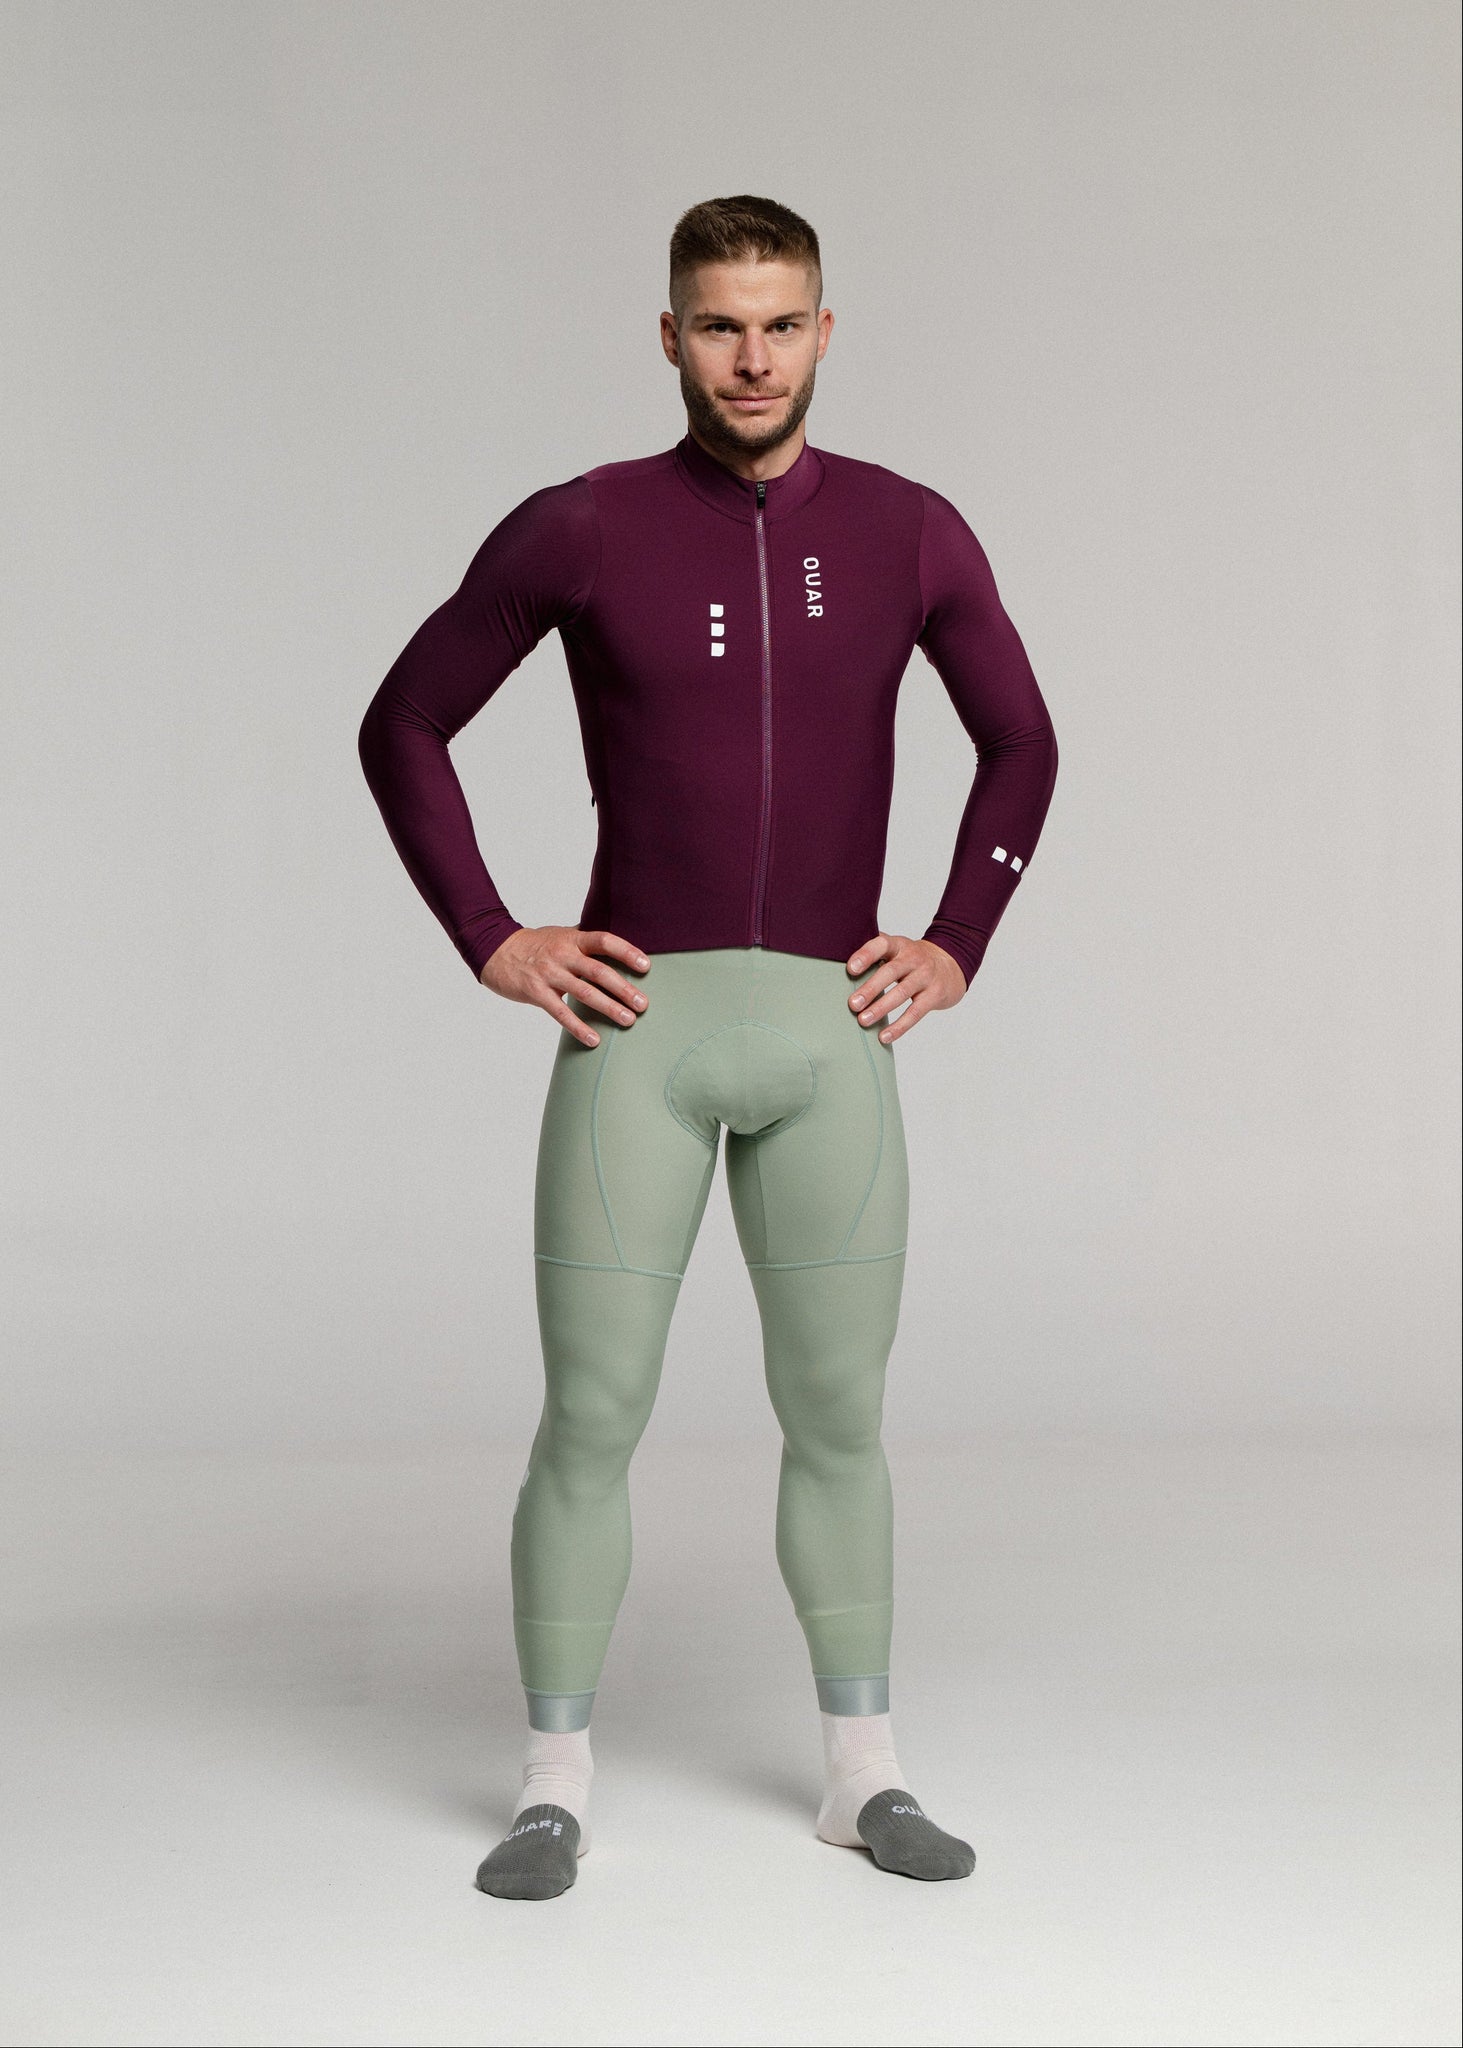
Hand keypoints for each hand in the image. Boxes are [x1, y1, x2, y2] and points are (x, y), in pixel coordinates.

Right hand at [480, 926, 650, 1047]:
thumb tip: (616, 945)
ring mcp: (549, 974)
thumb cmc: (535, 944)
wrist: (495, 950)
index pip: (605, 941)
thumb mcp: (561, 935)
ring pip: (584, 993)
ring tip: (627, 1020)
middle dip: (623, 988)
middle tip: (643, 1004)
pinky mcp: (536, 992)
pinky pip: (560, 1013)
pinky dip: (578, 1027)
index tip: (646, 966)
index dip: (627, 952)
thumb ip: (585, 940)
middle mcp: (563, 955)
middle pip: (599, 971)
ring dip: (608, 1008)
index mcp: (572, 939)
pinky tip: (593, 1040)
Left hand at [845, 932, 966, 1041]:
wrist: (951, 965)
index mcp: (899, 945)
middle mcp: (914, 958)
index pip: (882, 944)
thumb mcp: (898, 949)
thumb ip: (875, 951)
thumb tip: (837, 956)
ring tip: (863, 1021)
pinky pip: (915, 1012)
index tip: (850, 969)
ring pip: (902, 993)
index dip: (866, 955)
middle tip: (853, 1004)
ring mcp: (926, 977)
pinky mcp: (935, 995)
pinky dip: (899, 1026)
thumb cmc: (913, 960)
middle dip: (871, 988)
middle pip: (891, 972)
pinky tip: (884, 1037)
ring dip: (881, 1008)